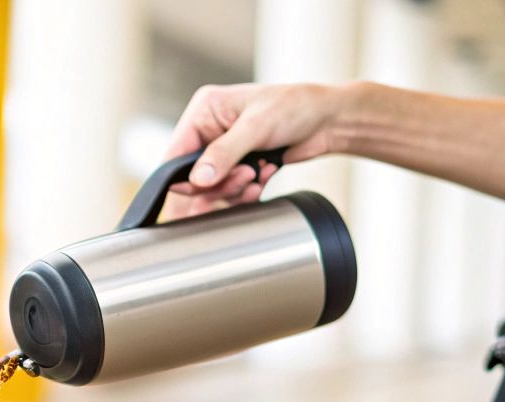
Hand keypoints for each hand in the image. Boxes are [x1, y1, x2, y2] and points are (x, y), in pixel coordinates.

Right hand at [160, 82, 353, 218]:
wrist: (328, 121)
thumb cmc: (295, 107)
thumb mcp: (256, 127)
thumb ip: (223, 153)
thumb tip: (197, 180)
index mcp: (204, 110)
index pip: (176, 152)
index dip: (184, 177)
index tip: (202, 189)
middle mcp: (209, 130)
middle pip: (192, 176)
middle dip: (219, 184)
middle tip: (245, 177)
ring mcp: (224, 150)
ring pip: (212, 188)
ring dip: (235, 189)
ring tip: (258, 176)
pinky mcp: (239, 165)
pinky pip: (230, 191)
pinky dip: (245, 192)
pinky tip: (264, 178)